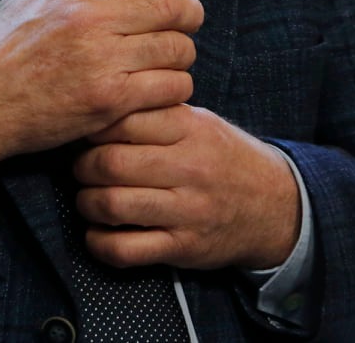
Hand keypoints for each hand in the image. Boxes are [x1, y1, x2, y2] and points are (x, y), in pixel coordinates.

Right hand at [0, 0, 213, 172]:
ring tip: (168, 55)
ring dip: (181, 52)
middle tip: (187, 17)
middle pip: (173, 5)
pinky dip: (174, 87)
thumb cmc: (4, 45)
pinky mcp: (110, 101)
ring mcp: (103, 61)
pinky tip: (160, 86)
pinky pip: (169, 88)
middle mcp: (92, 19)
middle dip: (190, 11)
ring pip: (177, 49)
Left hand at [71, 105, 300, 271]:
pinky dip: (99, 244)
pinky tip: (97, 234)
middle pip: (110, 163)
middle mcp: (188, 168)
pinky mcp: (182, 247)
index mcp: (190, 128)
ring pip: (112, 205)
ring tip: (88, 197)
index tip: (88, 131)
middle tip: (81, 166)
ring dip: (86, 203)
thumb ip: (158, 112)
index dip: (95, 125)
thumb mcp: (201, 122)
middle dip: (82, 166)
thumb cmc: (223, 156)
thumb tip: (103, 104)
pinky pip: (126, 251)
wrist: (273, 204)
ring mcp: (186, 211)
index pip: (124, 119)